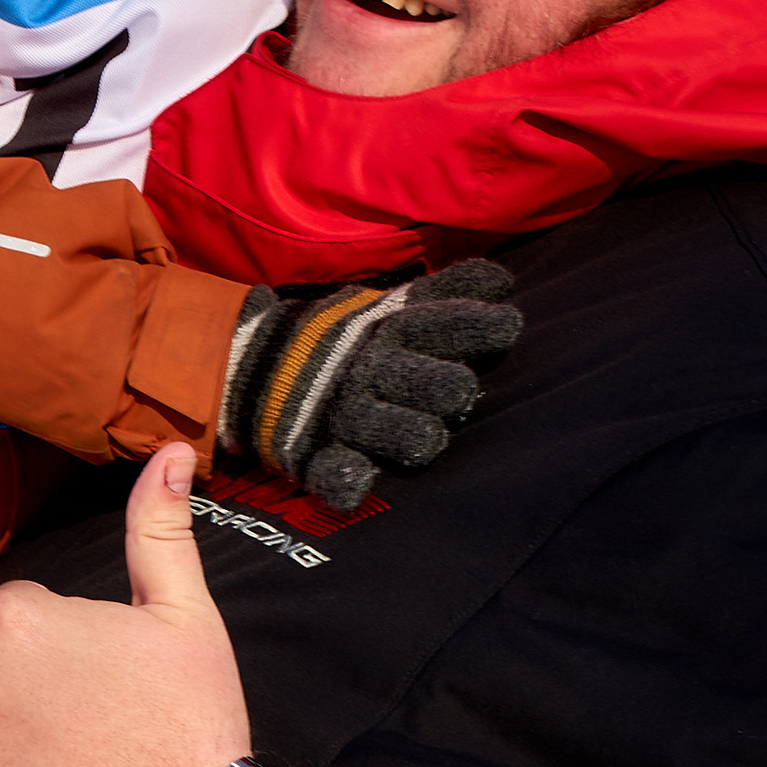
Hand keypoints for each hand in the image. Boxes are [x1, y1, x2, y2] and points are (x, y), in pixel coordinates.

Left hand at [0, 443, 250, 766]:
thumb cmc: (189, 724)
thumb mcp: (184, 616)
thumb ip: (158, 530)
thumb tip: (166, 451)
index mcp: (12, 618)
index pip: (24, 625)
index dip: (73, 658)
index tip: (110, 691)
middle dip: (31, 699)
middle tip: (95, 735)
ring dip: (8, 750)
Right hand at [221, 257, 519, 515]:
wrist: (257, 364)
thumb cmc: (347, 338)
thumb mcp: (390, 306)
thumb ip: (443, 294)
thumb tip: (503, 278)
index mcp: (390, 333)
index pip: (437, 323)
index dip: (474, 324)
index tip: (510, 325)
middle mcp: (371, 373)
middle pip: (421, 380)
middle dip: (444, 385)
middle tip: (463, 390)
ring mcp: (342, 416)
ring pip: (383, 428)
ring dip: (406, 433)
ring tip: (427, 439)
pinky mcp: (315, 455)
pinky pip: (330, 472)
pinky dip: (341, 480)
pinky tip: (355, 488)